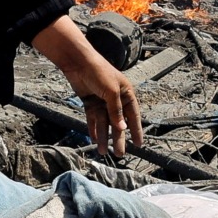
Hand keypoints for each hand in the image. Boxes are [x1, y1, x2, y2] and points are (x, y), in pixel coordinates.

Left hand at [30, 17, 143, 157]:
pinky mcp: (90, 102)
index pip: (133, 116)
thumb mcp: (111, 91)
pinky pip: (93, 119)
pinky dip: (93, 129)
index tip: (138, 144)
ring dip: (104, 137)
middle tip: (120, 154)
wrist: (79, 63)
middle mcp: (115, 99)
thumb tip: (122, 128)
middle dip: (118, 138)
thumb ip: (116, 111)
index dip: (136, 130)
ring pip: (104, 123)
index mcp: (126, 94)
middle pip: (118, 123)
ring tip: (103, 151)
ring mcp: (102, 101)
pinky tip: (94, 139)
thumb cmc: (99, 72)